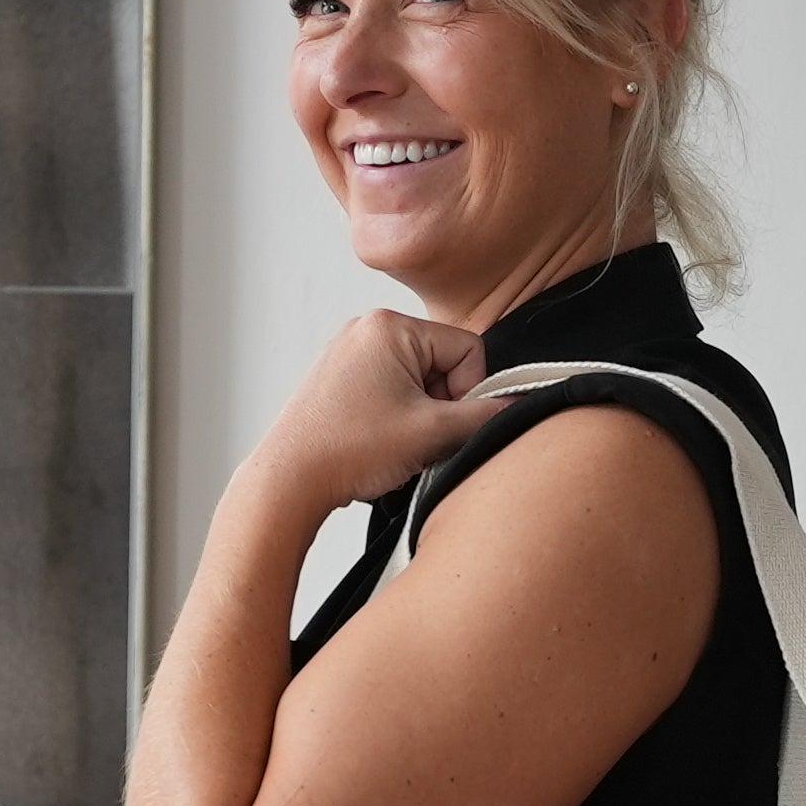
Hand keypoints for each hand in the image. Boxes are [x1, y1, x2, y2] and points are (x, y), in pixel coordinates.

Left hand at [245, 309, 517, 511]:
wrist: (288, 480)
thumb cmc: (346, 450)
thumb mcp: (433, 433)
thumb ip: (485, 416)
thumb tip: (517, 406)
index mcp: (391, 325)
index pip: (469, 349)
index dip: (470, 392)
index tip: (448, 424)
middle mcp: (367, 328)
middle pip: (443, 362)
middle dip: (442, 405)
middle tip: (420, 437)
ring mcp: (350, 351)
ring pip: (418, 380)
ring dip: (421, 415)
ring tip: (394, 442)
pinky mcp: (339, 377)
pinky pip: (391, 389)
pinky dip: (397, 417)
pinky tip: (378, 442)